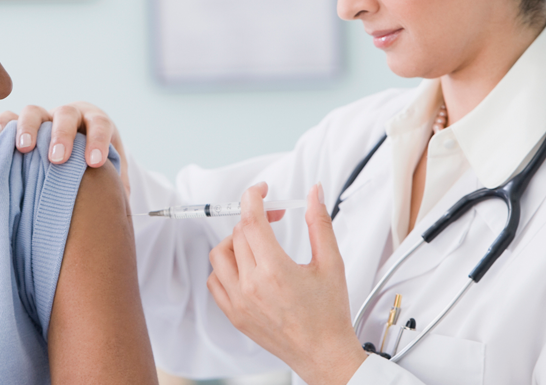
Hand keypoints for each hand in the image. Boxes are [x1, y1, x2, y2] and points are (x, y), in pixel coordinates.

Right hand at [0, 102, 128, 195]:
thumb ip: (115, 188)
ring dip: (30, 128)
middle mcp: (69, 116)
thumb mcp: (110, 176)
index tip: (94, 163)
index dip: (98, 140)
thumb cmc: (94, 171)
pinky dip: (3, 124)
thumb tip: (116, 214)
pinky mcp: (20, 124)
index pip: (99, 124)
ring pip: (35, 112)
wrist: (74, 157)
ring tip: (24, 149)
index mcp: (95, 123)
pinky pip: (9, 117)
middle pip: (66, 114)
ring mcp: (43, 118)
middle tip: (57, 159)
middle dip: (63, 135)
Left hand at [207, 183, 366, 384]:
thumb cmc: (329, 315)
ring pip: (219, 255)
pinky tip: (243, 266)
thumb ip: (319, 223)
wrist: (324, 354)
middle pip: (238, 234)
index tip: (260, 190)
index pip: (251, 220)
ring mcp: (239, 302)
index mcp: (275, 271)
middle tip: (273, 219)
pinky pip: (214, 281)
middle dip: (254, 218)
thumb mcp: (332, 263)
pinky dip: (224, 268)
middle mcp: (251, 286)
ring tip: (256, 243)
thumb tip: (314, 194)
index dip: (253, 198)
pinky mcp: (234, 315)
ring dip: (234, 241)